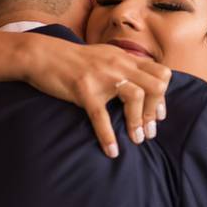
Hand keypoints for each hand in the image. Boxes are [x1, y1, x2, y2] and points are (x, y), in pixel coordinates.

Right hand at [20, 36, 171, 157]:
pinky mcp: (84, 90)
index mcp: (126, 59)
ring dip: (138, 122)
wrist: (43, 54)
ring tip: (137, 139)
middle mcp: (119, 66)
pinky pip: (101, 116)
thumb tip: (143, 84)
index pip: (160, 73)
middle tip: (150, 130)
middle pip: (155, 85)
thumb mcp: (106, 56)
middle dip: (156, 110)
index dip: (163, 96)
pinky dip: (108, 136)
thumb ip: (125, 67)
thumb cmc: (75, 60)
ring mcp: (102, 77)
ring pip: (135, 97)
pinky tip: (111, 151)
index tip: (159, 114)